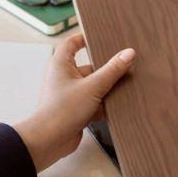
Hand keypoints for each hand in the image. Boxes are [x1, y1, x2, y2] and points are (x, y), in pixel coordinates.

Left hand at [15, 34, 134, 171]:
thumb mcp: (93, 86)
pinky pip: (94, 102)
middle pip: (89, 66)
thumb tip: (128, 53)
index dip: (84, 38)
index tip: (99, 36)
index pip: (71, 44)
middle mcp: (64, 77)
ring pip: (93, 85)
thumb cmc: (62, 110)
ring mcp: (70, 94)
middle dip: (106, 68)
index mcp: (61, 64)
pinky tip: (118, 104)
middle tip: (124, 63)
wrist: (49, 140)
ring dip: (107, 87)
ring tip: (126, 85)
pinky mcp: (76, 110)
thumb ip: (112, 70)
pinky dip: (104, 103)